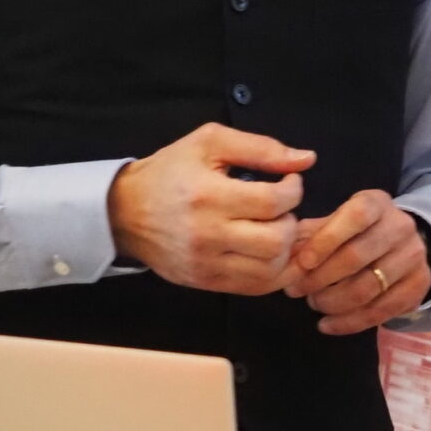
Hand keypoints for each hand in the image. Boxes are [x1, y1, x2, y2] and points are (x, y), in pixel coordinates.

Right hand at [107, 122, 313, 294]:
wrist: (123, 211)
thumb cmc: (170, 171)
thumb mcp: (210, 143)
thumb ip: (261, 148)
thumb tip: (306, 159)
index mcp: (209, 195)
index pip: (274, 202)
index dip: (294, 189)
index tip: (288, 181)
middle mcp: (207, 234)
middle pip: (277, 241)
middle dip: (291, 221)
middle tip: (281, 209)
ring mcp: (206, 264)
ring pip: (270, 270)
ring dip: (285, 249)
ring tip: (275, 229)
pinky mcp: (205, 282)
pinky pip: (255, 288)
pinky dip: (273, 271)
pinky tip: (269, 251)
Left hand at [285, 188, 430, 333]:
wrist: (403, 246)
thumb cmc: (358, 232)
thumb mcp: (336, 222)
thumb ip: (310, 234)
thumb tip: (284, 253)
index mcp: (378, 203)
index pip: (356, 216)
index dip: (327, 240)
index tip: (302, 263)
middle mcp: (401, 226)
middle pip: (357, 256)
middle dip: (320, 278)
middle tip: (296, 290)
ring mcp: (414, 256)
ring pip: (367, 288)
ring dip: (332, 302)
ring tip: (314, 304)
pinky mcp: (419, 285)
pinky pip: (381, 311)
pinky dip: (349, 323)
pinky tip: (327, 324)